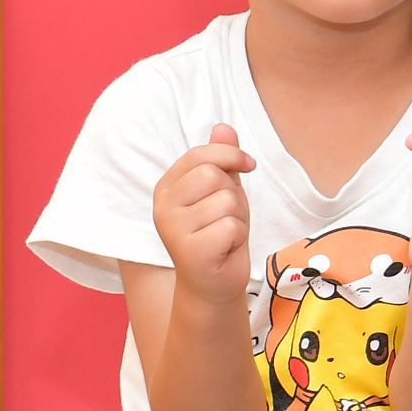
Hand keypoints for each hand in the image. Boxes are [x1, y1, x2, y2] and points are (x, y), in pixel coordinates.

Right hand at [153, 128, 255, 293]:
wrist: (213, 283)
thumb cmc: (218, 234)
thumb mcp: (222, 191)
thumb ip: (221, 160)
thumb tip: (223, 127)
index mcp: (167, 187)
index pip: (199, 155)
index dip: (231, 155)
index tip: (248, 165)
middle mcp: (163, 206)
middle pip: (213, 175)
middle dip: (233, 194)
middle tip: (227, 216)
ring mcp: (173, 229)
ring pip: (226, 201)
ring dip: (238, 218)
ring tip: (225, 234)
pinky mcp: (190, 251)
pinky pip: (231, 227)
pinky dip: (238, 238)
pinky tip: (225, 249)